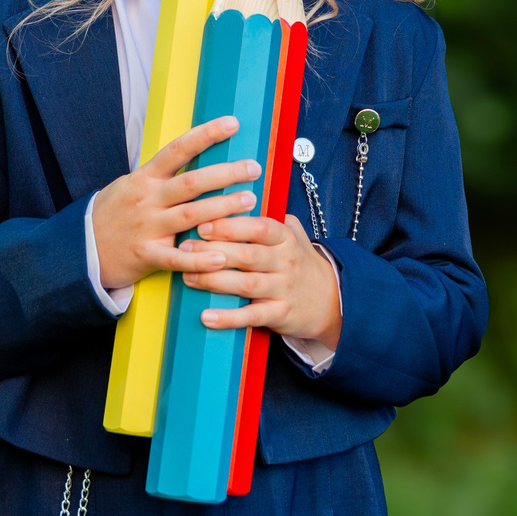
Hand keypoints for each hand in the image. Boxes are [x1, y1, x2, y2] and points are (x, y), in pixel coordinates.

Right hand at [91, 117, 260, 293]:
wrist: (80, 247)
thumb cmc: (115, 213)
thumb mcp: (132, 184)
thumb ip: (163, 174)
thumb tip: (199, 153)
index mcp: (145, 177)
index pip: (178, 149)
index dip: (206, 135)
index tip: (233, 123)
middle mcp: (147, 199)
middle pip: (192, 182)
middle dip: (226, 173)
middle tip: (254, 168)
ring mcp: (146, 227)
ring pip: (190, 216)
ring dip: (223, 208)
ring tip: (251, 201)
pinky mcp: (145, 255)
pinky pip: (176, 258)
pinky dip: (199, 259)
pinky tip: (221, 257)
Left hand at [182, 209, 341, 349]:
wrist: (331, 300)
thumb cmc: (301, 264)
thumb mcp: (295, 235)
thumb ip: (270, 218)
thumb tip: (239, 197)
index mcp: (286, 239)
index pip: (260, 228)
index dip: (231, 226)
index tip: (203, 225)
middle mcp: (286, 263)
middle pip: (247, 255)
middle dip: (213, 252)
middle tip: (185, 249)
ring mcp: (283, 289)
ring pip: (246, 285)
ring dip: (213, 281)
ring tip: (188, 277)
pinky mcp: (280, 314)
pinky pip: (252, 316)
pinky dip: (228, 318)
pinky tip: (206, 317)